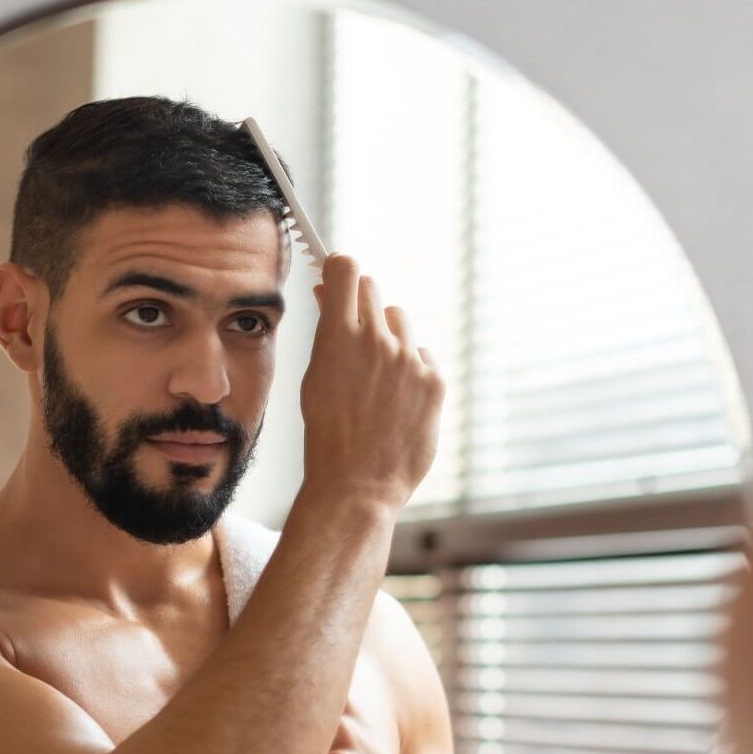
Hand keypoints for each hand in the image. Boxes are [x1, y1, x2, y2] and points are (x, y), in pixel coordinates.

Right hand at [300, 253, 444, 509]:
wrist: (357, 484)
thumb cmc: (329, 434)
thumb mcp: (316, 377)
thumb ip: (328, 332)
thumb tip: (332, 293)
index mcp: (338, 337)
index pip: (347, 269)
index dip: (342, 271)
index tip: (340, 278)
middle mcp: (378, 341)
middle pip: (374, 290)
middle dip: (362, 304)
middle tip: (356, 334)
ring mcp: (410, 360)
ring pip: (400, 323)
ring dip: (390, 339)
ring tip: (377, 379)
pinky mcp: (435, 381)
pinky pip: (424, 356)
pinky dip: (413, 371)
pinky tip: (399, 401)